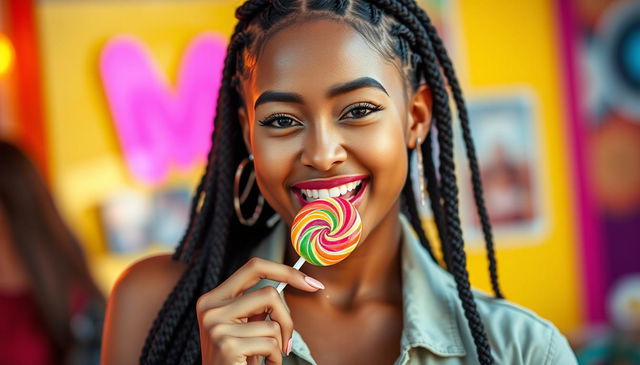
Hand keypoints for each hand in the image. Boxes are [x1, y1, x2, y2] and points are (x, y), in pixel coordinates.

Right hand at [196, 257, 323, 364]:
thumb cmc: (236, 359)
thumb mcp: (242, 326)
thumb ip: (257, 306)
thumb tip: (299, 280)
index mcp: (213, 298)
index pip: (254, 267)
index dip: (286, 271)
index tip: (312, 282)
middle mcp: (210, 308)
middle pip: (269, 294)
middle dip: (286, 318)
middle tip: (287, 341)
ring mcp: (216, 326)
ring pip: (272, 323)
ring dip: (278, 345)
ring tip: (267, 357)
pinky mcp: (227, 345)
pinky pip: (270, 344)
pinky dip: (274, 359)